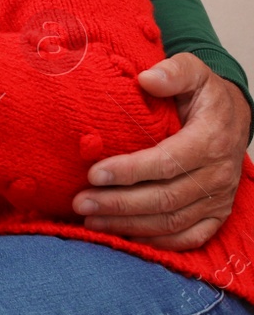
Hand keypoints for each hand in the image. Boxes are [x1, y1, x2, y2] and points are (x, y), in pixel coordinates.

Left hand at [73, 53, 250, 249]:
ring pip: (172, 221)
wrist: (234, 116)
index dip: (130, 171)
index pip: (167, 162)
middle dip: (119, 204)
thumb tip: (147, 79)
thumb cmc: (204, 94)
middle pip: (165, 198)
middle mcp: (217, 174)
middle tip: (80, 203)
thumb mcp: (193, 71)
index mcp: (210, 139)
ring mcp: (218, 198)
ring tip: (90, 221)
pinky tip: (124, 237)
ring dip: (129, 225)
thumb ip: (173, 72)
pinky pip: (189, 237)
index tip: (93, 174)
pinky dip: (157, 242)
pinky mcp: (216, 214)